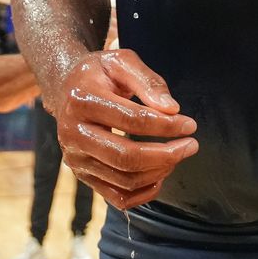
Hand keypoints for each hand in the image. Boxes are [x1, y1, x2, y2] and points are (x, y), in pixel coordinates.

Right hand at [53, 49, 199, 210]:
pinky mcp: (82, 175)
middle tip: (191, 146)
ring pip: (124, 180)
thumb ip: (148, 81)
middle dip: (166, 155)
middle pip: (125, 157)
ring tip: (176, 155)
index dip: (166, 126)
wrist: (66, 88)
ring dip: (159, 172)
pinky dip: (145, 192)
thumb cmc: (99, 73)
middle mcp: (72, 133)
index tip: (190, 125)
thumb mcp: (122, 61)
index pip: (131, 120)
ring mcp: (75, 159)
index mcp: (82, 101)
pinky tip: (160, 174)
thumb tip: (172, 109)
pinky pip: (117, 197)